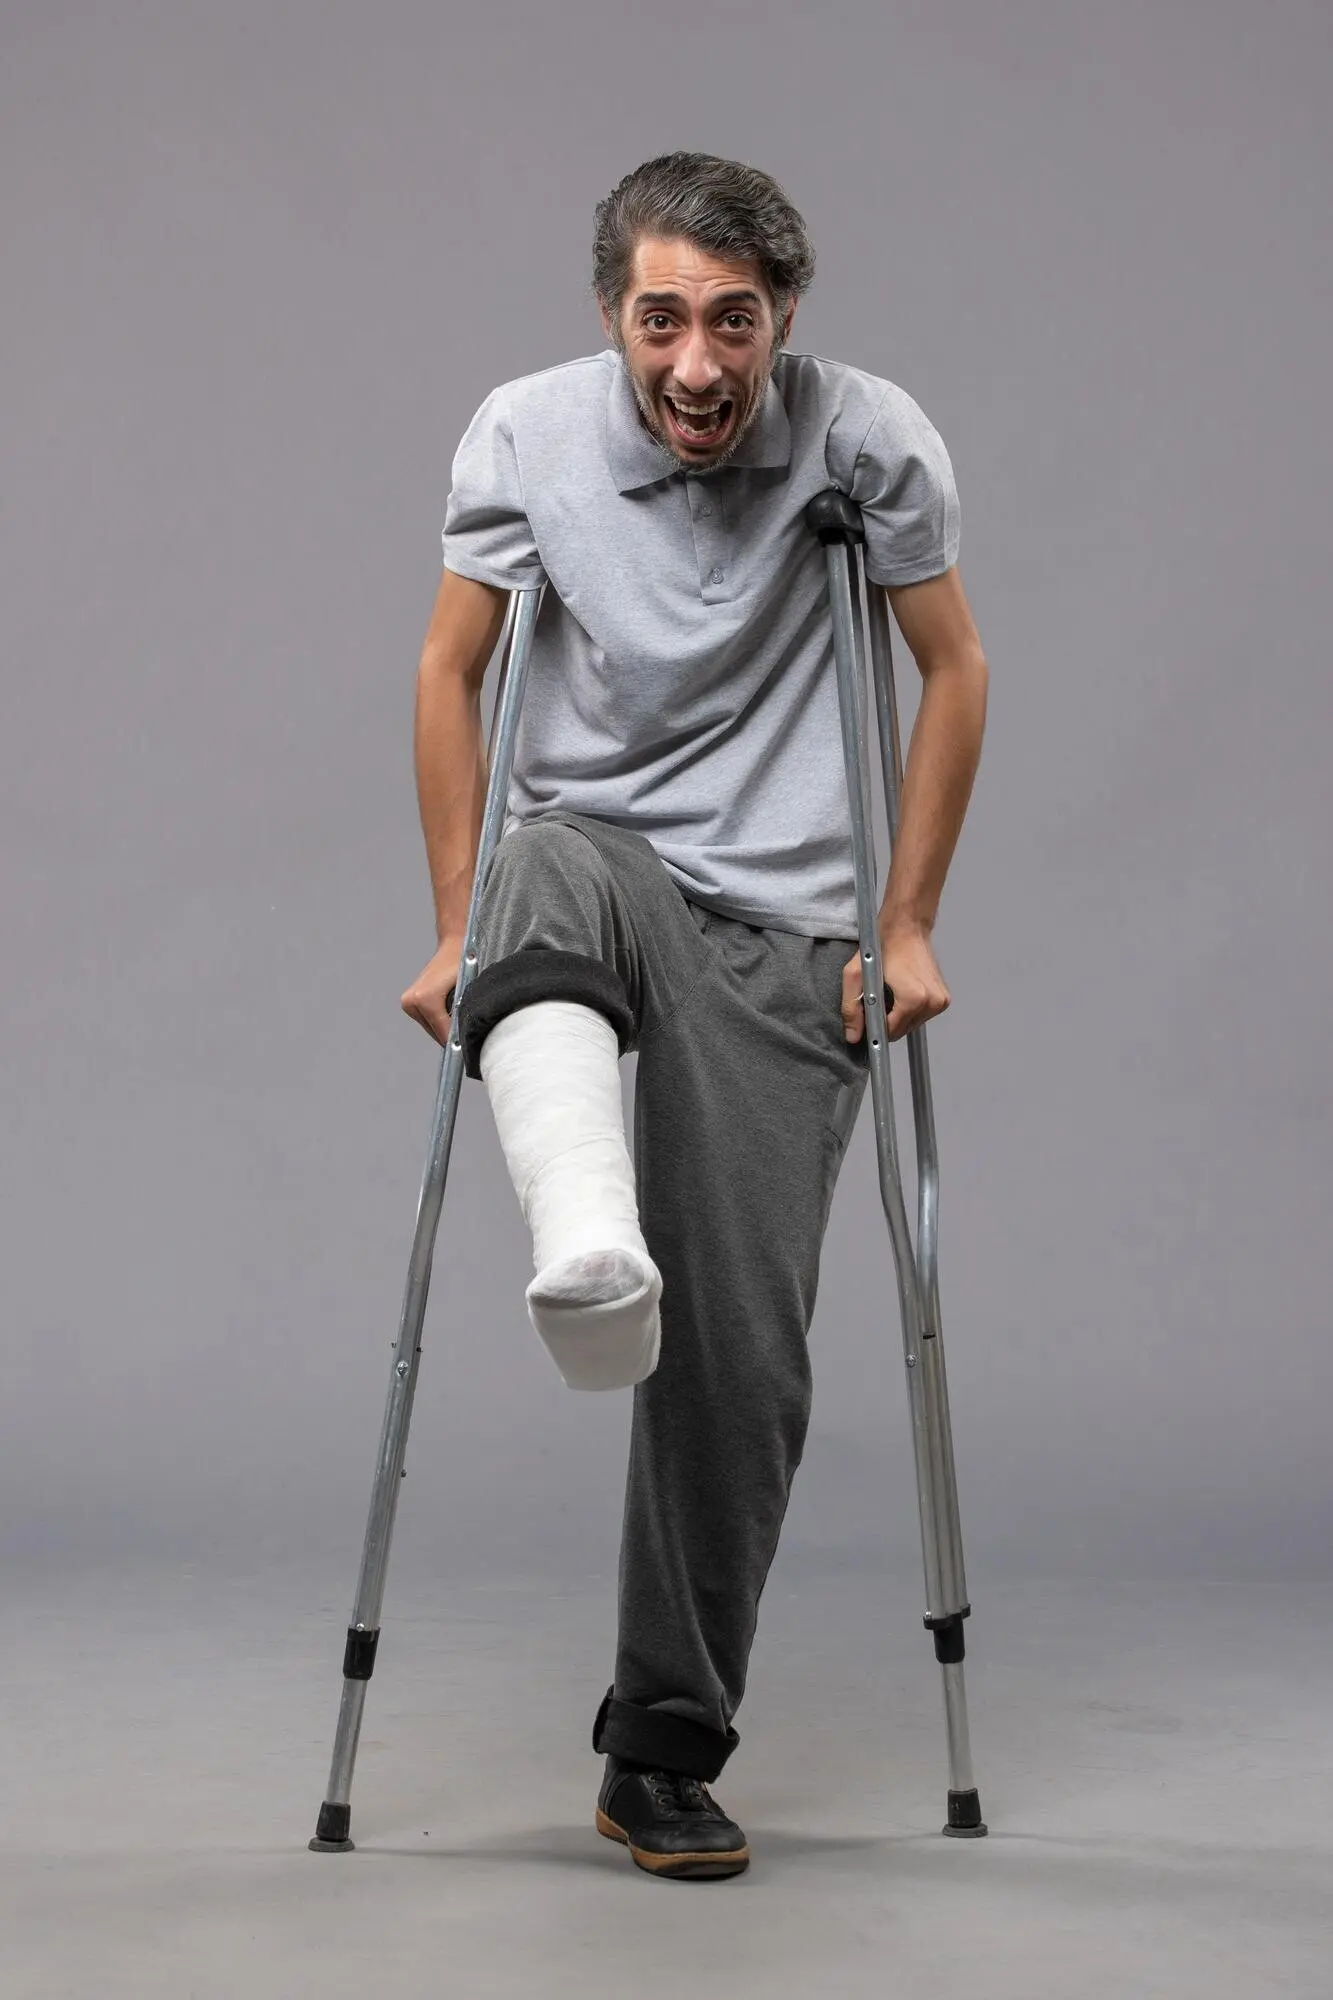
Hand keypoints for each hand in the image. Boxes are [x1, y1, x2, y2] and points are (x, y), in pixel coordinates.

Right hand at [401, 934, 464, 1046]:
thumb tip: (463, 1036)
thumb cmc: (463, 964)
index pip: (443, 1032)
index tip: (466, 1052)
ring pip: (431, 1028)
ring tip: (458, 1018)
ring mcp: (408, 1002)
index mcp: (425, 1000)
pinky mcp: (408, 1002)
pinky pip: (427, 1020)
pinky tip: (449, 1013)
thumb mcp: (468, 990)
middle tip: (466, 1036)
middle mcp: (412, 1001)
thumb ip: (463, 1014)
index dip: (456, 1042)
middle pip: (435, 1032)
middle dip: (450, 1035)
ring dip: (444, 1028)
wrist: (453, 946)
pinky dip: (438, 1021)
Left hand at [841, 919, 950, 1043]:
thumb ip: (852, 1009)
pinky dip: (909, 1009)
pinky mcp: (944, 999)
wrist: (906, 926)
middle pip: (902, 1030)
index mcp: (913, 999)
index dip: (875, 1026)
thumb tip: (854, 1036)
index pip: (890, 1033)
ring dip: (898, 1015)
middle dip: (887, 1020)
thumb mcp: (856, 975)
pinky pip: (921, 1015)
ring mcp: (940, 1001)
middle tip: (878, 997)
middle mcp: (931, 1002)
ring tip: (891, 991)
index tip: (868, 1013)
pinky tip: (902, 991)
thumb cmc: (882, 945)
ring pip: (911, 1024)